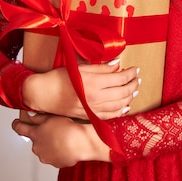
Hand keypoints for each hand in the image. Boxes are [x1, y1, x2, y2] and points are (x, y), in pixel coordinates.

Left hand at [12, 113, 110, 167]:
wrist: (79, 143)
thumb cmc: (66, 128)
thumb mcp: (50, 117)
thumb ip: (38, 118)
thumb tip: (31, 116)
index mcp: (34, 134)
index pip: (19, 128)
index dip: (17, 124)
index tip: (16, 123)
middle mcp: (37, 148)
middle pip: (35, 140)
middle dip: (41, 136)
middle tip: (52, 130)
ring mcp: (45, 157)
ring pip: (44, 149)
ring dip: (50, 144)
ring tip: (62, 138)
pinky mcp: (55, 163)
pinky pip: (54, 156)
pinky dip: (58, 152)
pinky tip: (66, 145)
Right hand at [22, 60, 139, 119]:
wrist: (43, 94)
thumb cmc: (58, 78)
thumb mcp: (80, 67)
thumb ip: (101, 67)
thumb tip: (117, 64)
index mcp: (94, 82)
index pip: (120, 77)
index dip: (130, 73)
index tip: (135, 69)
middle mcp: (96, 97)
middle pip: (123, 92)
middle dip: (133, 85)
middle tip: (137, 79)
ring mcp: (93, 109)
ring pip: (119, 105)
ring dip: (129, 97)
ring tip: (134, 91)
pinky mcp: (90, 116)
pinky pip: (110, 115)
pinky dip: (120, 111)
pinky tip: (125, 107)